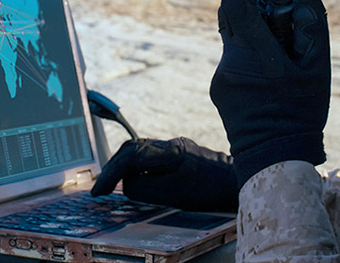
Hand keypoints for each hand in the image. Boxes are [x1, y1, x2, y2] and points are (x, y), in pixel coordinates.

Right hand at [91, 137, 237, 211]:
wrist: (239, 182)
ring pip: (140, 152)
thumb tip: (127, 184)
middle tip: (101, 189)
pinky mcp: (180, 155)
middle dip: (113, 168)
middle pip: (132, 149)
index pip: (131, 156)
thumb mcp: (175, 194)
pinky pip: (151, 158)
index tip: (100, 190)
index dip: (111, 173)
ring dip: (124, 167)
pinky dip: (137, 169)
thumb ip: (146, 188)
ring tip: (113, 186)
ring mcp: (176, 148)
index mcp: (170, 151)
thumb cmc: (211, 190)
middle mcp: (171, 145)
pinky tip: (136, 182)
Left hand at [210, 0, 330, 186]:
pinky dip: (249, 51)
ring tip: (282, 47)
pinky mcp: (217, 86)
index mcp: (254, 52)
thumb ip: (312, 25)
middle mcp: (230, 60)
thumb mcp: (318, 69)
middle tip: (277, 6)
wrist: (273, 156)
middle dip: (252, 0)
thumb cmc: (300, 113)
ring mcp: (220, 74)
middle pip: (231, 14)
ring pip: (233, 37)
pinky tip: (270, 71)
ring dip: (254, 30)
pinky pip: (233, 57)